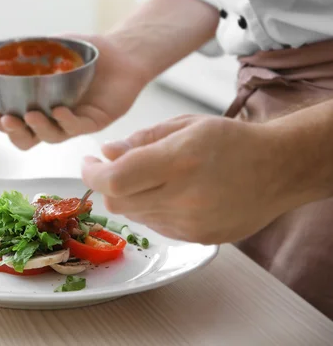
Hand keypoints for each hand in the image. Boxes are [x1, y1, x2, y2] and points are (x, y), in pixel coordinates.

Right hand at [0, 34, 149, 149]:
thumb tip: (2, 52)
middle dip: (15, 133)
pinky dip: (66, 121)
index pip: (17, 124)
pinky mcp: (95, 121)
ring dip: (39, 129)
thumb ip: (30, 53)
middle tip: (5, 120)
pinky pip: (78, 127)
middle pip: (30, 138)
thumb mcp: (53, 48)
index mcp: (41, 105)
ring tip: (30, 115)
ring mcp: (75, 122)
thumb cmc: (86, 52)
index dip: (2, 125)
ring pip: (52, 136)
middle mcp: (56, 118)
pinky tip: (59, 110)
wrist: (121, 51)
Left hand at [81, 115, 298, 243]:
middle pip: (118, 202)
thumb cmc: (231, 141)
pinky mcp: (196, 239)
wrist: (278, 170)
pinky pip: (155, 226)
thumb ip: (141, 141)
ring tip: (151, 177)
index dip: (91, 174)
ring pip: (134, 215)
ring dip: (129, 197)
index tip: (87, 163)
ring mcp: (190, 223)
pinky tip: (171, 194)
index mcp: (179, 161)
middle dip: (107, 184)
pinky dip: (150, 209)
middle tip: (112, 167)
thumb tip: (106, 153)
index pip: (114, 180)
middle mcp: (183, 197)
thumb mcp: (184, 126)